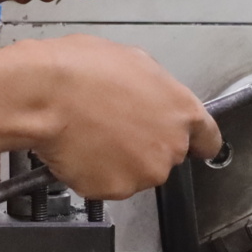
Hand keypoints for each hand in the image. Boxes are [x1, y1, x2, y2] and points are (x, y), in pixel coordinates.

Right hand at [0, 37, 220, 200]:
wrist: (44, 94)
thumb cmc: (81, 69)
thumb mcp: (133, 61)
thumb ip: (155, 90)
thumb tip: (150, 99)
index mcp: (182, 112)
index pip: (208, 140)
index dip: (195, 142)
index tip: (188, 144)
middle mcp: (170, 147)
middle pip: (165, 156)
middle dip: (144, 146)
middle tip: (113, 126)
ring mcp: (142, 173)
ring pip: (134, 172)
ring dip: (117, 161)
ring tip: (90, 133)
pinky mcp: (113, 190)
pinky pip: (105, 184)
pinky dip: (92, 173)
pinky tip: (78, 148)